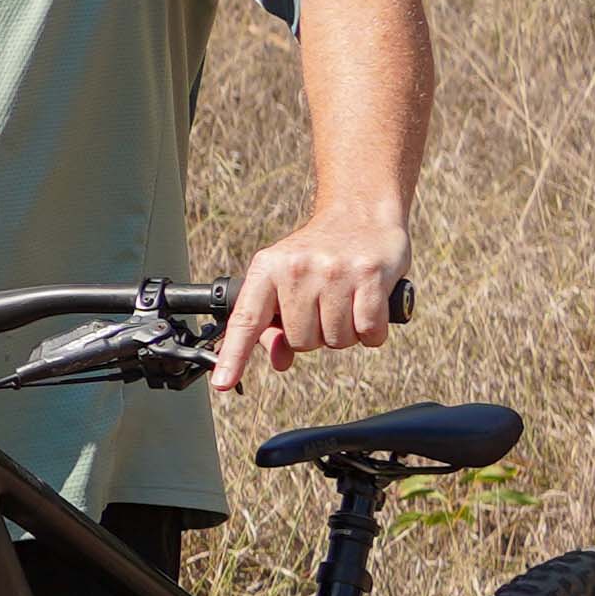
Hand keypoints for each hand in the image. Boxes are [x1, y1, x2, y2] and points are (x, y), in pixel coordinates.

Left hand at [218, 204, 414, 392]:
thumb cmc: (319, 253)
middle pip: (301, 342)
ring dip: (345, 333)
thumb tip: (279, 361)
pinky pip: (369, 332)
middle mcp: (297, 269)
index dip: (234, 355)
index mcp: (267, 268)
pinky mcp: (370, 276)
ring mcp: (334, 272)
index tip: (221, 381)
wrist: (360, 213)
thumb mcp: (286, 279)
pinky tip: (369, 307)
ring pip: (336, 341)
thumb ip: (275, 322)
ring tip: (346, 302)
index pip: (247, 320)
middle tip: (324, 307)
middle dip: (315, 335)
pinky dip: (373, 331)